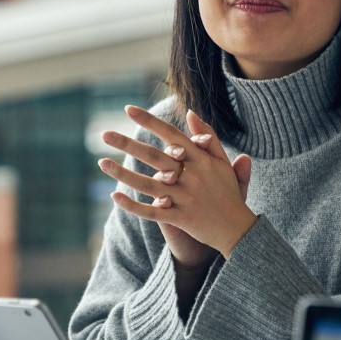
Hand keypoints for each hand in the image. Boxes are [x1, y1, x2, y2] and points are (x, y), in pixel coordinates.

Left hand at [99, 106, 256, 259]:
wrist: (239, 230)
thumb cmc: (228, 192)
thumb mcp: (222, 162)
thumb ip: (208, 137)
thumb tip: (191, 113)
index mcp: (201, 159)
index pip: (170, 134)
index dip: (150, 121)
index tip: (129, 109)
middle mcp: (191, 176)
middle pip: (154, 156)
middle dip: (128, 144)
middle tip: (104, 135)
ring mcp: (185, 198)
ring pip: (148, 184)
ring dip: (123, 174)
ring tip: (102, 163)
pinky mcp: (181, 218)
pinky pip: (152, 212)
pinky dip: (133, 206)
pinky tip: (115, 196)